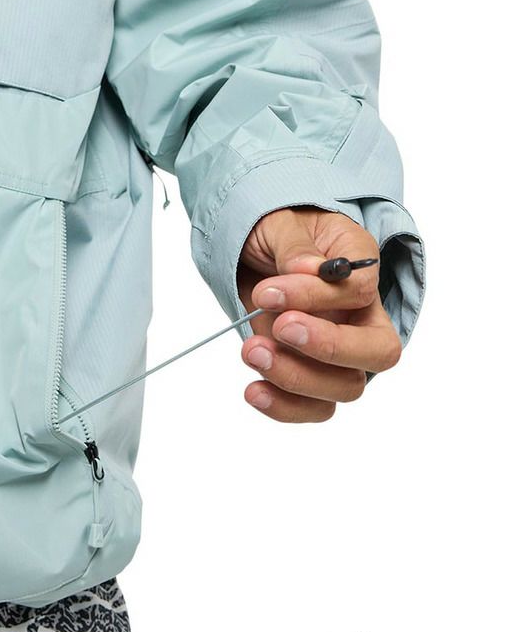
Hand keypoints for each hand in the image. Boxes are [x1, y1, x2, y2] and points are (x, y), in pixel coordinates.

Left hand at [236, 206, 401, 421]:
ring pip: (346, 387)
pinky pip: (316, 407)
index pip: (358, 291)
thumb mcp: (280, 224)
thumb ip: (295, 245)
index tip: (268, 291)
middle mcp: (361, 316)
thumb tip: (307, 269)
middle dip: (328, 347)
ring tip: (252, 351)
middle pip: (378, 351)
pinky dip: (286, 407)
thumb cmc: (278, 232)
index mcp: (360, 269)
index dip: (314, 295)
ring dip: (297, 378)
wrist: (257, 251)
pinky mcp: (313, 374)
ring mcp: (340, 351)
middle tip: (279, 328)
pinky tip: (254, 391)